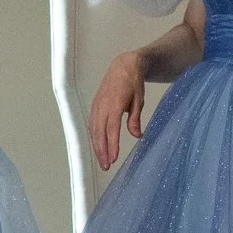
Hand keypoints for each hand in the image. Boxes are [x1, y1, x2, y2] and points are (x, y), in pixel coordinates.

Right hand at [88, 50, 146, 170]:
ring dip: (97, 146)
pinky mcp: (95, 105)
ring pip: (94, 129)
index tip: (113, 158)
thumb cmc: (133, 82)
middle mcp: (103, 105)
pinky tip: (98, 146)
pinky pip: (93, 124)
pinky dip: (94, 137)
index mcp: (115, 103)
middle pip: (100, 132)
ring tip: (103, 161)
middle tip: (106, 166)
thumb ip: (136, 118)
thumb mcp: (139, 100)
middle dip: (102, 150)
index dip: (112, 144)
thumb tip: (137, 135)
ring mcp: (97, 105)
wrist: (123, 66)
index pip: (112, 128)